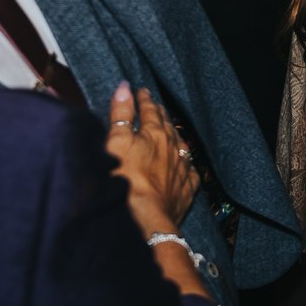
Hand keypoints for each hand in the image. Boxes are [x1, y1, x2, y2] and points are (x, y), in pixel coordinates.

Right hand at [105, 84, 198, 233]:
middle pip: (166, 124)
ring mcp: (182, 167)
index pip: (149, 110)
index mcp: (155, 133)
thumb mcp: (116, 142)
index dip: (144, 99)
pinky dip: (185, 162)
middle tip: (154, 105)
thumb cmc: (127, 180)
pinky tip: (184, 163)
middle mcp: (173, 147)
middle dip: (159, 113)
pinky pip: (189, 169)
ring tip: (169, 129)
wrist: (148, 218)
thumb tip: (125, 88)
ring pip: (180, 144)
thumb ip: (121, 114)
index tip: (141, 91)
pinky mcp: (186, 188)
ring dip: (173, 134)